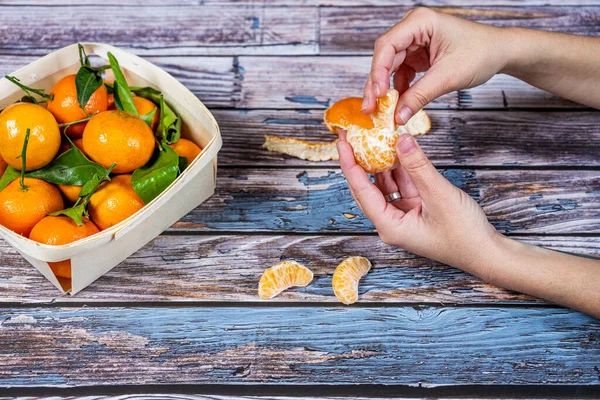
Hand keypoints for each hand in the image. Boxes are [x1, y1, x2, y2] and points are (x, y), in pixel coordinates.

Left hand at [337, 133, 498, 278]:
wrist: (487, 253)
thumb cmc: (464, 234)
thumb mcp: (439, 196)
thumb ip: (419, 167)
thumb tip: (400, 140)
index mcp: (390, 227)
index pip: (362, 191)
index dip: (350, 165)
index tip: (342, 143)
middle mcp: (391, 223)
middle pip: (367, 189)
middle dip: (359, 162)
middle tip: (351, 137)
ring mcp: (403, 216)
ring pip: (385, 185)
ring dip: (381, 163)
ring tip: (372, 138)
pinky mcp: (416, 211)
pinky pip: (401, 186)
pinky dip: (400, 169)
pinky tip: (397, 150)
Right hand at [363, 7, 509, 123]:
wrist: (499, 53)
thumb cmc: (481, 53)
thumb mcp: (448, 77)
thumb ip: (420, 96)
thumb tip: (398, 116)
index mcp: (420, 22)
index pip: (387, 45)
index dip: (377, 71)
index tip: (377, 95)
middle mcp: (413, 29)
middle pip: (384, 58)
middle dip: (377, 84)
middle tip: (370, 108)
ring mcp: (414, 43)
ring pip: (389, 68)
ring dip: (385, 90)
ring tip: (381, 111)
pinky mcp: (417, 56)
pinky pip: (400, 74)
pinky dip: (398, 90)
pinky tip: (396, 105)